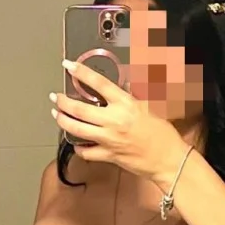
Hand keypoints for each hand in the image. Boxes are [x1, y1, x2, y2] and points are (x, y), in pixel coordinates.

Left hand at [50, 59, 188, 186]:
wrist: (168, 159)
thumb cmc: (162, 134)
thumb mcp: (147, 108)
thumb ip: (130, 98)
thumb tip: (120, 88)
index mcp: (125, 104)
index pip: (98, 84)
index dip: (81, 72)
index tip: (68, 65)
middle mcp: (114, 121)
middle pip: (79, 109)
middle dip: (63, 101)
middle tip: (55, 97)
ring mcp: (109, 139)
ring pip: (77, 130)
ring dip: (63, 121)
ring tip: (57, 115)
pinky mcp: (108, 156)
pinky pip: (86, 152)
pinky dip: (79, 147)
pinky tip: (76, 142)